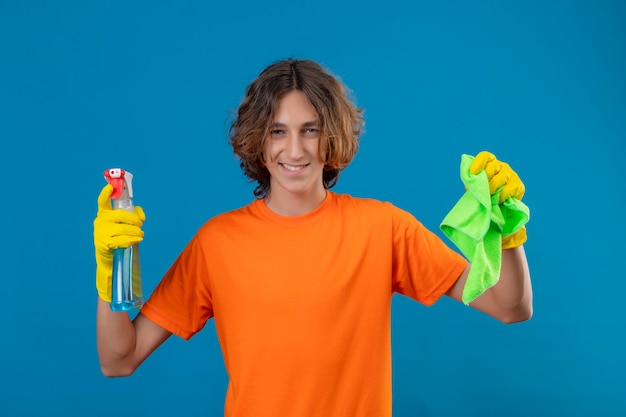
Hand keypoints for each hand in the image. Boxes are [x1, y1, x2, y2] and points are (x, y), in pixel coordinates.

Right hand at [93, 184, 144, 301]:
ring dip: (136, 231)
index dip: (105, 193)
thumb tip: (141, 215)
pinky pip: (122, 240)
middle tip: (140, 225)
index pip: (103, 201)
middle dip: (134, 220)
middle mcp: (100, 221)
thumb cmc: (118, 238)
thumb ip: (135, 215)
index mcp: (104, 214)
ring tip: (140, 235)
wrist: (110, 260)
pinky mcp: (104, 244)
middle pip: (120, 215)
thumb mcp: (126, 225)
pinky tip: (136, 240)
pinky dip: (132, 240)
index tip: (110, 186)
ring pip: (123, 228)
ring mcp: (100, 233)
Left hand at [470, 151, 526, 248]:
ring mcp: (511, 174)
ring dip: (492, 190)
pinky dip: (500, 197)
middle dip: (485, 180)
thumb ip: (473, 182)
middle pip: (492, 167)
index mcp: (490, 163)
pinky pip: (507, 190)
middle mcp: (502, 166)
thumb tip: (469, 185)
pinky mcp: (518, 185)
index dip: (479, 163)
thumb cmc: (485, 194)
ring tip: (488, 198)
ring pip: (500, 179)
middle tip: (481, 191)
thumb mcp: (477, 187)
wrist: (499, 207)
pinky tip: (497, 201)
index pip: (485, 156)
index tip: (473, 172)